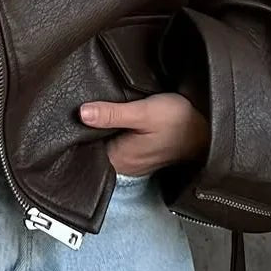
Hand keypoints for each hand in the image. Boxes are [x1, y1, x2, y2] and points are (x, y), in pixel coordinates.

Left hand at [79, 93, 209, 175]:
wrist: (208, 128)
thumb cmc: (180, 121)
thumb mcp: (143, 112)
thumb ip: (112, 113)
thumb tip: (82, 113)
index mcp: (120, 159)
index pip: (83, 153)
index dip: (71, 136)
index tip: (62, 119)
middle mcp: (124, 163)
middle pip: (92, 148)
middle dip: (83, 131)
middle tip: (72, 107)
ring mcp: (132, 158)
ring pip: (104, 143)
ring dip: (97, 129)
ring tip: (87, 108)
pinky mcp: (139, 150)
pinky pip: (116, 141)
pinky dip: (110, 130)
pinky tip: (108, 115)